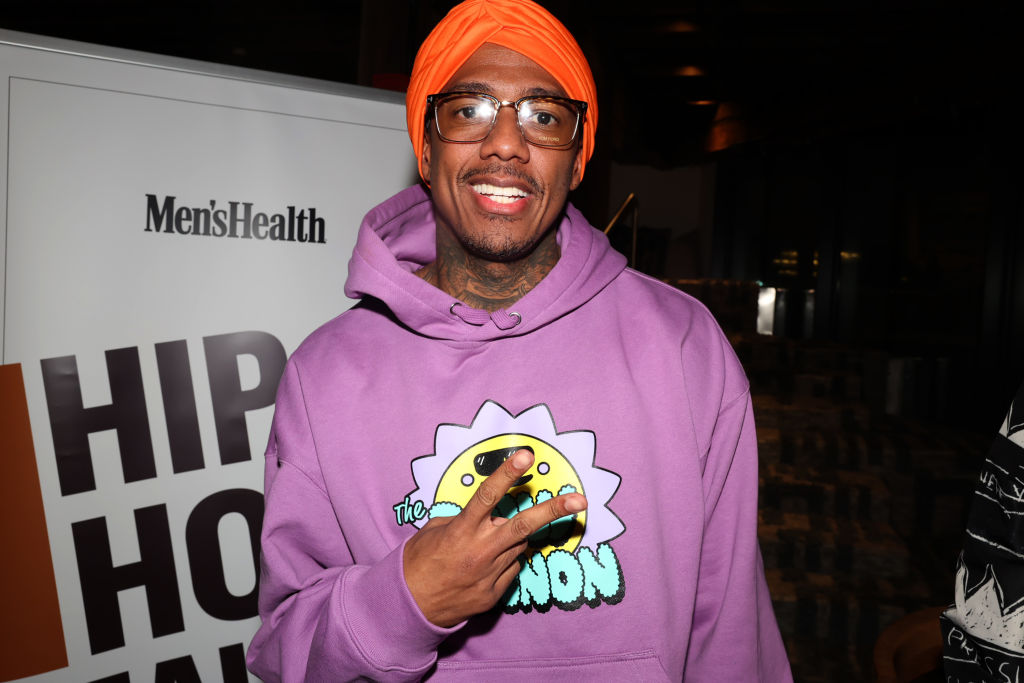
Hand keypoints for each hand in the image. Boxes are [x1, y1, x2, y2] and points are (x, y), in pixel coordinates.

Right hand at [402, 448, 586, 626]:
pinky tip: (485, 566)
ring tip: (488, 544)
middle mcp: (480, 551)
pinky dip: (505, 561)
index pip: (488, 495)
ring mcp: (490, 574)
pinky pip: (511, 569)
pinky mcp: (495, 594)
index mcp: (461, 530)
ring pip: (519, 546)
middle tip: (580, 500)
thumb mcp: (435, 529)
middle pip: (523, 525)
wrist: (411, 607)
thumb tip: (488, 514)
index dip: (508, 474)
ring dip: (513, 539)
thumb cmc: (419, 561)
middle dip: (554, 510)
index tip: (526, 456)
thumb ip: (464, 518)